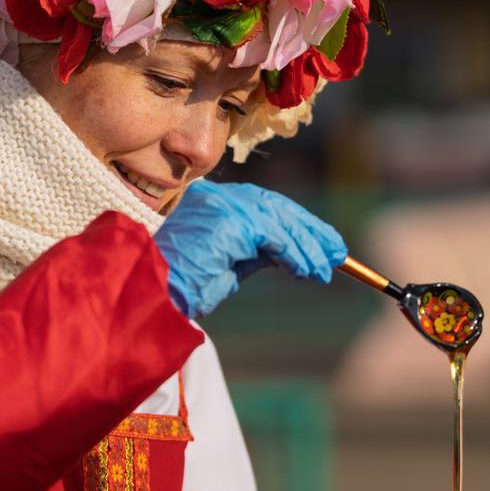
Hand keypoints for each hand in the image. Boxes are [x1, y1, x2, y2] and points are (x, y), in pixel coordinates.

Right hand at [153, 181, 345, 318]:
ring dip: (306, 247)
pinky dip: (293, 253)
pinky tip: (305, 271)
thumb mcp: (228, 263)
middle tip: (337, 254)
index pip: (266, 205)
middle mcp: (218, 195)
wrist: (152, 294)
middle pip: (277, 206)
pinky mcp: (229, 220)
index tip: (322, 245)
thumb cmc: (182, 285)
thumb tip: (293, 253)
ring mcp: (222, 204)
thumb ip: (256, 251)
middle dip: (310, 231)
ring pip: (278, 220)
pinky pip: (272, 235)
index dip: (298, 224)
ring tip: (324, 270)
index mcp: (214, 201)